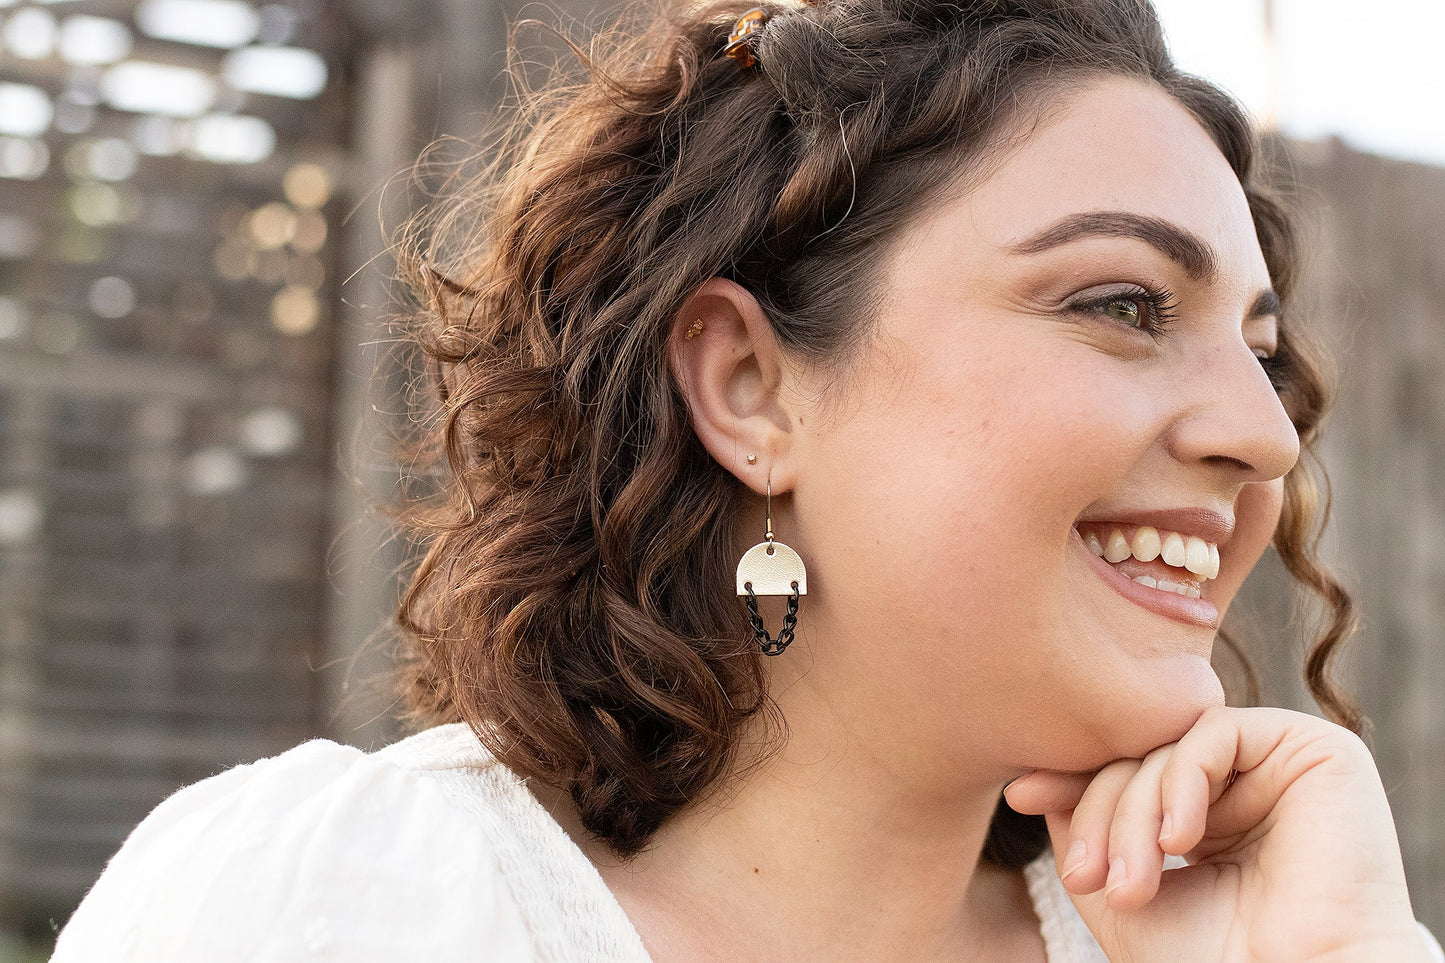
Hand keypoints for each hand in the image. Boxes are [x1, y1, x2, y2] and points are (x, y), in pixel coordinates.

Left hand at [1003, 706, 1427, 960]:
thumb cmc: (1218, 962)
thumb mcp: (1124, 892)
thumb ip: (1085, 830)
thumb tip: (1035, 781)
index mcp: (1211, 816)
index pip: (1128, 773)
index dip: (1072, 781)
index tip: (1018, 794)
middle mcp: (1247, 785)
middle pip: (1141, 759)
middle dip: (1100, 815)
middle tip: (1085, 879)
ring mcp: (1280, 765)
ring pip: (1171, 748)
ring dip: (1133, 813)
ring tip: (1130, 884)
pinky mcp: (1316, 750)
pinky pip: (1216, 731)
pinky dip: (1182, 780)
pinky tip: (1180, 839)